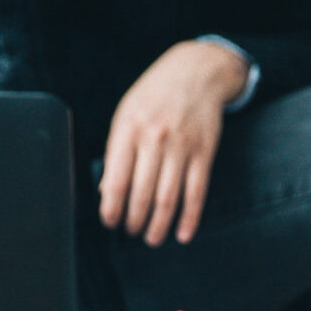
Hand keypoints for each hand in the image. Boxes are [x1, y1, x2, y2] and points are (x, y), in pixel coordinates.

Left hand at [99, 40, 249, 247]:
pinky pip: (196, 192)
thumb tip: (106, 190)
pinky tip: (183, 233)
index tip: (110, 222)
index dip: (111, 208)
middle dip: (134, 221)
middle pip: (141, 194)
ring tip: (152, 239)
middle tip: (131, 231)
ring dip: (159, 225)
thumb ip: (116, 150)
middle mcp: (154, 138)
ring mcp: (181, 146)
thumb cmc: (155, 95)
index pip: (115, 179)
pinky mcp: (204, 152)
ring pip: (168, 198)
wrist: (196, 71)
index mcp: (128, 129)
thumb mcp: (126, 113)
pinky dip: (190, 217)